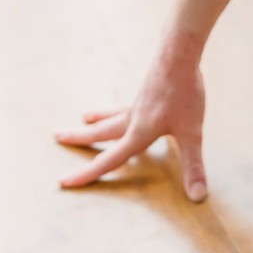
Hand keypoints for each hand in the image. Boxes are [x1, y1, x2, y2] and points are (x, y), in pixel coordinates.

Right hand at [55, 51, 207, 200]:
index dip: (88, 174)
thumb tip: (197, 197)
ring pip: (111, 116)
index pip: (110, 160)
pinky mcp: (147, 91)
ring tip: (84, 117)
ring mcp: (138, 103)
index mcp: (139, 133)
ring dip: (97, 120)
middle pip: (102, 133)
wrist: (179, 55)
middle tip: (56, 137)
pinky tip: (124, 106)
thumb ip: (193, 165)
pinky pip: (127, 105)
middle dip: (79, 139)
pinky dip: (119, 108)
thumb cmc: (185, 93)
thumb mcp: (192, 133)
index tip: (64, 182)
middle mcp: (133, 119)